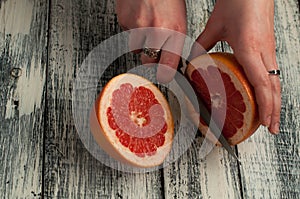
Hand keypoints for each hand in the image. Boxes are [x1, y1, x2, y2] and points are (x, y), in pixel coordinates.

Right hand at [116, 0, 186, 82]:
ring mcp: (138, 26)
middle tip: (154, 45)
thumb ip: (174, 42)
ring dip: (141, 41)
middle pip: (148, 61)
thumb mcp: (179, 20)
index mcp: (174, 31)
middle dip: (151, 58)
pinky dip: (132, 28)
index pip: (168, 64)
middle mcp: (156, 31)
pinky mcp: (124, 20)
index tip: (164, 77)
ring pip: (136, 48)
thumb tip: (168, 62)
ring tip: (147, 24)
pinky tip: (139, 15)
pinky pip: (127, 33)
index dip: (165, 74)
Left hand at [193, 0, 280, 133]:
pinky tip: (266, 95)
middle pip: (274, 88)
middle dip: (274, 111)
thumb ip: (202, 45)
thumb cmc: (238, 3)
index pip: (261, 84)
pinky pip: (273, 72)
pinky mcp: (269, 47)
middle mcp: (264, 53)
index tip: (264, 123)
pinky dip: (272, 88)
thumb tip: (192, 60)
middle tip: (271, 129)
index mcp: (250, 50)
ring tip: (271, 118)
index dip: (265, 106)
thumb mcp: (215, 27)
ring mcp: (269, 50)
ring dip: (275, 102)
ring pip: (276, 81)